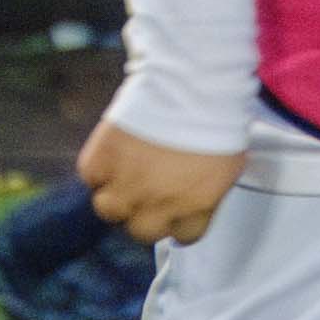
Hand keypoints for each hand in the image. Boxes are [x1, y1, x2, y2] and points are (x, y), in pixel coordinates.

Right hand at [80, 112, 248, 244]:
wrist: (191, 83)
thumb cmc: (217, 117)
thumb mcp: (228, 165)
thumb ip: (208, 192)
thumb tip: (196, 199)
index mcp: (196, 206)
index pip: (184, 236)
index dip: (179, 219)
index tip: (177, 208)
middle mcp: (159, 203)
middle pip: (142, 233)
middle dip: (145, 215)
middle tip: (148, 194)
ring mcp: (127, 184)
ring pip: (109, 210)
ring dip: (117, 196)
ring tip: (126, 177)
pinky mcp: (102, 160)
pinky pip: (91, 177)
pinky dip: (99, 168)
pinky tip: (113, 154)